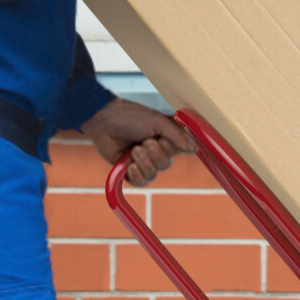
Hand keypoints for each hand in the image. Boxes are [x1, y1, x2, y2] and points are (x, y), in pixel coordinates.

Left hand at [79, 98, 195, 184]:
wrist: (104, 122)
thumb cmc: (130, 117)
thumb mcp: (157, 122)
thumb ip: (176, 136)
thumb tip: (194, 149)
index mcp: (165, 138)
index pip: (178, 152)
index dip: (170, 149)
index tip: (161, 138)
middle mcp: (155, 151)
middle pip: (165, 165)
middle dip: (155, 155)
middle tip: (144, 142)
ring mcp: (142, 161)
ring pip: (153, 175)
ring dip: (144, 163)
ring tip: (134, 150)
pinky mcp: (129, 169)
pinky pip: (140, 182)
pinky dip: (137, 176)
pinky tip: (130, 166)